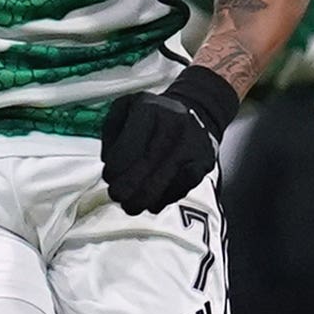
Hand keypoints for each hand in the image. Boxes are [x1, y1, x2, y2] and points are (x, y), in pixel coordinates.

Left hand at [99, 66, 238, 213]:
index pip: (128, 147)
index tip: (109, 178)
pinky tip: (153, 203)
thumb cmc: (152, 116)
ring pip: (166, 178)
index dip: (115, 169)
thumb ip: (111, 133)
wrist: (194, 109)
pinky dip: (166, 198)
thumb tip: (110, 162)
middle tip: (117, 197)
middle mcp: (174, 122)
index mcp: (149, 108)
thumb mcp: (124, 110)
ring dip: (144, 198)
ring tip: (132, 206)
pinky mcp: (204, 159)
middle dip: (128, 187)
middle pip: (147, 163)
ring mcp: (192, 141)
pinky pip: (184, 186)